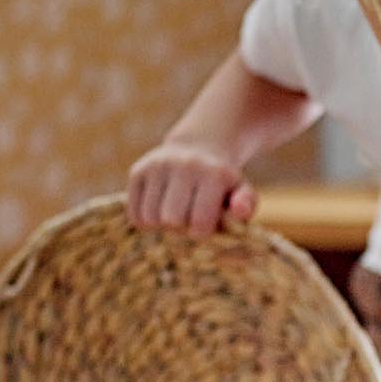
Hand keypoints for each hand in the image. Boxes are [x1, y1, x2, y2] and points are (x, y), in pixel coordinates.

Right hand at [125, 143, 256, 235]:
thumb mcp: (242, 192)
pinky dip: (146, 221)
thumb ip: (246, 204)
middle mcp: (184, 165)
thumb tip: (241, 211)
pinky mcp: (138, 171)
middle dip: (181, 229)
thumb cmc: (222, 183)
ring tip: (175, 214)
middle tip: (188, 220)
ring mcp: (158, 166)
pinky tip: (159, 211)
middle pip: (172, 221)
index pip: (199, 223)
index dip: (202, 232)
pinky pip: (134, 214)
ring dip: (162, 227)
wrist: (198, 149)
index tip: (206, 224)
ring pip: (150, 219)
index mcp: (214, 174)